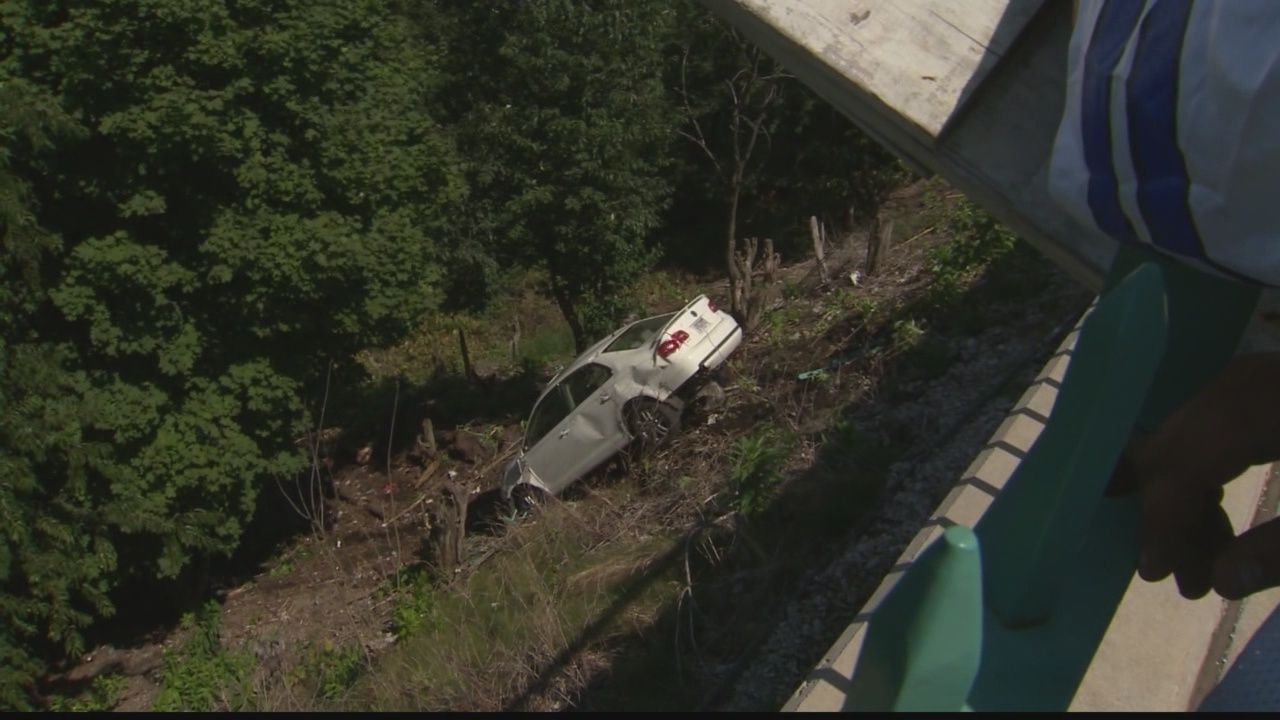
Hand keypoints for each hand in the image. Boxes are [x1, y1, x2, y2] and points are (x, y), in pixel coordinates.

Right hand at [1112, 353, 1279, 599]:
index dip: (1164, 520)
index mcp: (1261, 406)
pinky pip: (1216, 425)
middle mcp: (1246, 383)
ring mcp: (1253, 379)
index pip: (1185, 462)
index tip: (1154, 573)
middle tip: (1167, 574)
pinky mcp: (1262, 386)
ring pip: (1193, 435)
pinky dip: (1208, 468)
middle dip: (1166, 512)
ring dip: (1186, 495)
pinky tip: (1210, 508)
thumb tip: (1221, 581)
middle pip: (1177, 444)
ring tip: (1198, 560)